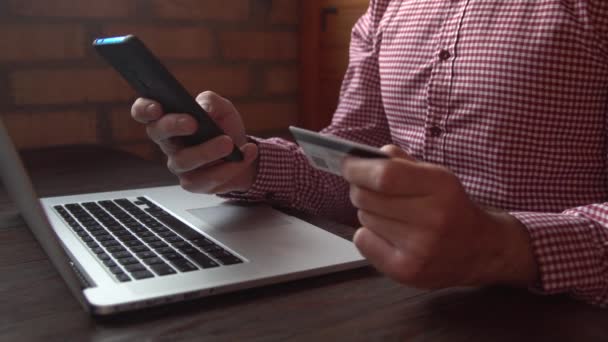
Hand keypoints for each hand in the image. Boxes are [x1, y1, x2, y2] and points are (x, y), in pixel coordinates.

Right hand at [131, 91, 258, 193]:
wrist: (242, 154)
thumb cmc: (224, 128)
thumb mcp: (222, 108)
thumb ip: (211, 102)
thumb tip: (204, 108)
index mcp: (169, 118)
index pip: (144, 112)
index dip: (144, 109)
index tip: (157, 107)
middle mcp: (169, 142)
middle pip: (157, 133)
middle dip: (173, 125)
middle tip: (193, 123)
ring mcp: (179, 164)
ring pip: (183, 160)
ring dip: (208, 151)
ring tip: (229, 143)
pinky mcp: (193, 183)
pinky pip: (205, 178)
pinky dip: (229, 167)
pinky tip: (244, 155)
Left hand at [342, 145, 537, 288]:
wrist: (482, 251)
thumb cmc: (452, 208)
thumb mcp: (437, 176)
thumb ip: (401, 163)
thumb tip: (362, 157)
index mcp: (441, 188)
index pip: (385, 176)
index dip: (358, 169)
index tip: (347, 164)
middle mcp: (432, 220)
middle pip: (367, 197)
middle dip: (360, 188)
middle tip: (368, 189)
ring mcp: (419, 249)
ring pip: (363, 218)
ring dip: (368, 212)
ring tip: (390, 214)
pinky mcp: (405, 270)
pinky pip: (362, 241)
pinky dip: (368, 234)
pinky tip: (389, 234)